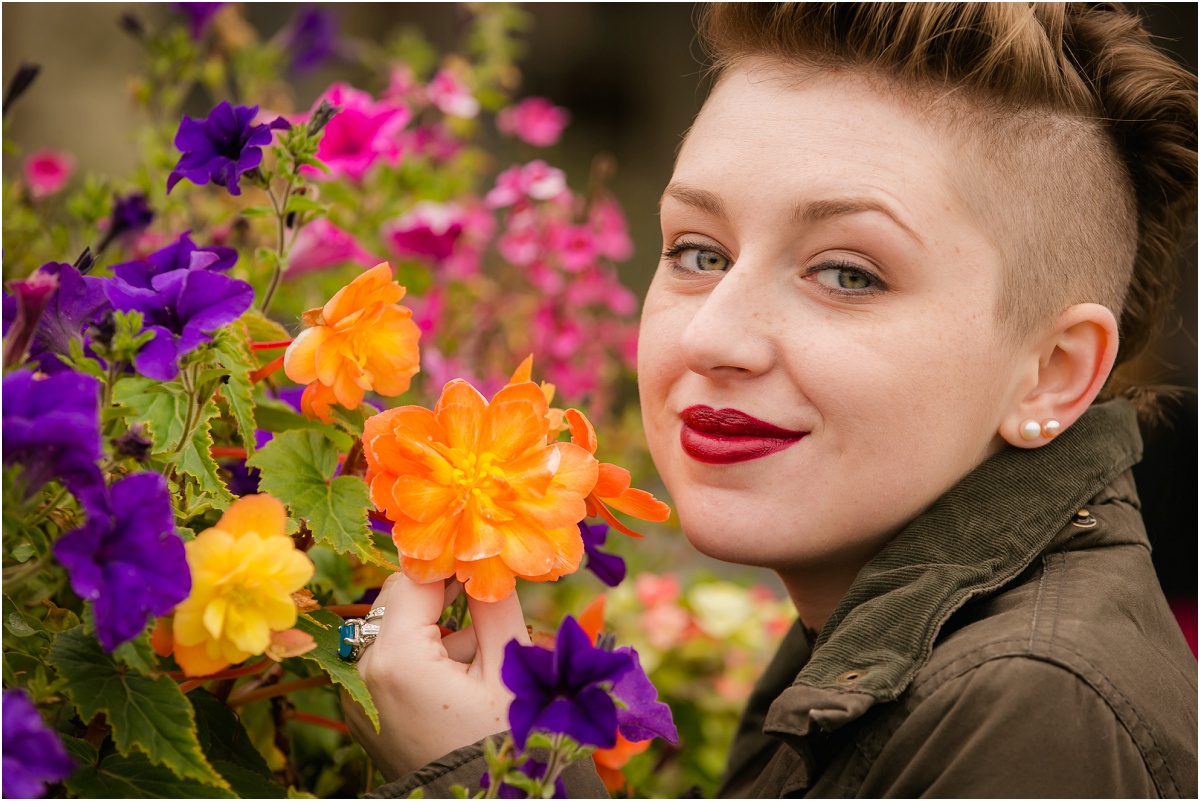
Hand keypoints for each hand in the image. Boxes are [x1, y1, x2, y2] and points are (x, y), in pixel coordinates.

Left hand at [341, 573, 530, 782]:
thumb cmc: (503, 743)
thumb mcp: (509, 668)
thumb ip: (495, 604)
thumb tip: (489, 559)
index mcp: (396, 657)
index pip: (416, 577)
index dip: (451, 560)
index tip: (482, 552)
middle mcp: (363, 672)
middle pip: (397, 598)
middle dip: (441, 591)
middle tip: (485, 590)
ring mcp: (359, 696)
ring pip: (393, 627)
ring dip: (434, 623)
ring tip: (480, 651)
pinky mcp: (367, 712)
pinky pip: (389, 661)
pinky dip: (421, 653)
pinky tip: (462, 675)